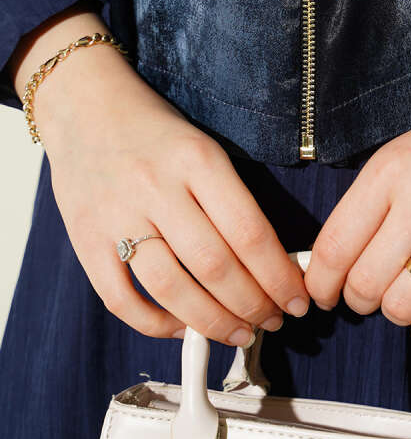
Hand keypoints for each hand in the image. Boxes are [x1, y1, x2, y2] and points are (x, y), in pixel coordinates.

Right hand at [10, 2, 309, 345]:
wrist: (84, 106)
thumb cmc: (155, 129)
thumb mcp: (203, 146)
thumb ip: (231, 197)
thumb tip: (272, 260)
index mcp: (197, 159)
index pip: (248, 230)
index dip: (279, 276)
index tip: (298, 299)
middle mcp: (157, 188)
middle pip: (214, 266)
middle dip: (254, 304)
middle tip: (274, 320)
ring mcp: (117, 217)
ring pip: (172, 289)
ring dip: (213, 323)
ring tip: (239, 332)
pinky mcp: (85, 240)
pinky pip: (121, 299)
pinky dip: (156, 324)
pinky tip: (182, 328)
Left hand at [303, 25, 410, 345]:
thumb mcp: (403, 154)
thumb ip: (370, 203)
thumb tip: (336, 259)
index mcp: (389, 172)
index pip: (334, 246)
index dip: (321, 281)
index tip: (322, 292)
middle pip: (363, 284)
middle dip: (357, 298)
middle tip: (368, 291)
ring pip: (399, 308)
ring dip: (395, 311)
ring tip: (407, 292)